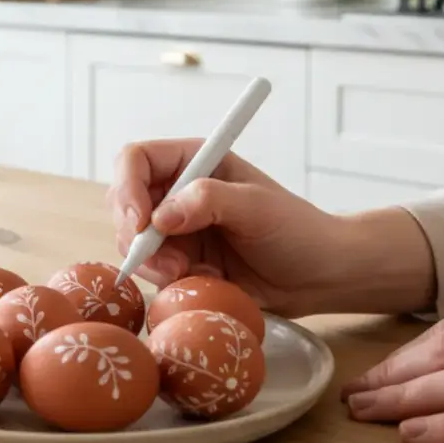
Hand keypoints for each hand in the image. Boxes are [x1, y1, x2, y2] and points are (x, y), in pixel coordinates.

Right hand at [108, 139, 434, 317]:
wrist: (319, 276)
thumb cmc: (297, 231)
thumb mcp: (256, 207)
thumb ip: (208, 201)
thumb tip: (161, 216)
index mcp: (193, 161)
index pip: (135, 160)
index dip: (128, 187)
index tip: (142, 222)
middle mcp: (176, 191)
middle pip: (124, 203)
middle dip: (136, 235)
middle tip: (168, 264)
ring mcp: (176, 229)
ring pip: (133, 243)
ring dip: (153, 264)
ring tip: (191, 274)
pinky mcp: (180, 262)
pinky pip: (152, 272)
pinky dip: (169, 282)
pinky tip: (205, 282)